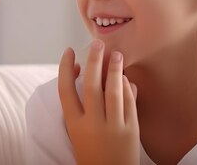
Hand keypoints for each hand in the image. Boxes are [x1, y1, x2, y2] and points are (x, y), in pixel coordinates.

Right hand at [58, 40, 139, 164]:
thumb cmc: (91, 154)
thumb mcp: (77, 133)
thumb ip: (80, 106)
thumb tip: (85, 73)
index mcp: (74, 125)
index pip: (65, 89)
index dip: (66, 67)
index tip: (69, 52)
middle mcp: (92, 124)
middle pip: (91, 85)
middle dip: (94, 61)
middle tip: (97, 43)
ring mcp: (113, 127)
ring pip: (113, 91)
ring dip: (114, 70)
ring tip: (116, 54)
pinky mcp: (131, 131)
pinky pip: (130, 103)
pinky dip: (128, 88)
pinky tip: (126, 78)